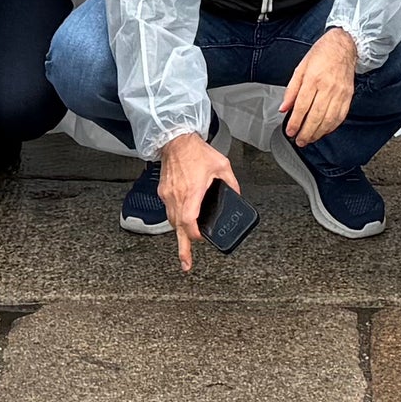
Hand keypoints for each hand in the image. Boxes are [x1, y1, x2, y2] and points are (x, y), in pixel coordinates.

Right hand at [156, 128, 241, 273]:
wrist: (175, 138)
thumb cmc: (196, 151)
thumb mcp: (222, 165)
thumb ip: (231, 183)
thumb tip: (236, 196)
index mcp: (192, 190)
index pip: (189, 220)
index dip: (193, 234)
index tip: (200, 240)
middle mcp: (178, 195)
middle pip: (178, 227)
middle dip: (183, 245)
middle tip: (186, 263)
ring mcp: (168, 194)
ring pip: (172, 221)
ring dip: (180, 232)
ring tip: (184, 248)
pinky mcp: (163, 191)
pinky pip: (168, 211)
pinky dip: (176, 219)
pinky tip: (182, 222)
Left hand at [276, 27, 358, 146]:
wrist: (343, 46)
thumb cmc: (321, 54)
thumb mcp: (300, 67)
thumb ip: (292, 89)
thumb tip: (284, 107)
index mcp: (313, 79)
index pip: (302, 106)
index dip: (295, 122)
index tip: (290, 131)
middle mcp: (327, 87)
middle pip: (316, 116)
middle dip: (306, 132)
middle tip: (299, 141)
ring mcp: (340, 93)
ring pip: (329, 119)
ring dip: (318, 133)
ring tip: (310, 139)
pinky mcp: (348, 96)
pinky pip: (340, 116)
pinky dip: (332, 127)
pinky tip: (324, 131)